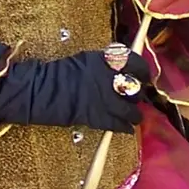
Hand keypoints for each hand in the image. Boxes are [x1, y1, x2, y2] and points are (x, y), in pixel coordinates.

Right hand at [0, 48, 152, 132]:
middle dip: (137, 95)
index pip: (136, 64)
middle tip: (136, 97)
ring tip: (135, 117)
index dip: (143, 71)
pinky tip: (125, 128)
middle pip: (135, 89)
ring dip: (135, 115)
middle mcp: (110, 79)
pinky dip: (124, 128)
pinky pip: (119, 125)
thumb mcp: (87, 59)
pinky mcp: (99, 117)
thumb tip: (120, 69)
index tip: (144, 76)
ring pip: (131, 110)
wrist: (44, 90)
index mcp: (107, 61)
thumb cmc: (61, 73)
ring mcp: (105, 100)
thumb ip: (106, 64)